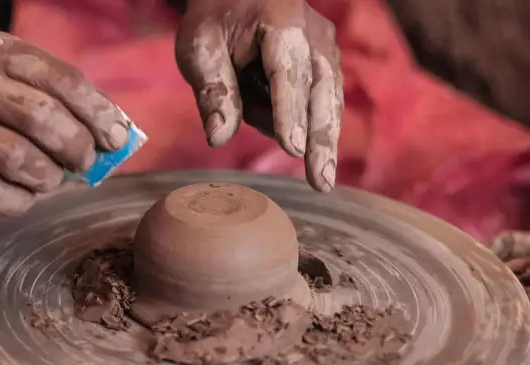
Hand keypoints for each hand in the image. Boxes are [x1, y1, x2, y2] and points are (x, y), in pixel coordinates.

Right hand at [0, 31, 128, 214]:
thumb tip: (115, 132)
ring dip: (48, 178)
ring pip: (23, 163)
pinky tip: (20, 192)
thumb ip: (54, 94)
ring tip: (47, 176)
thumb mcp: (3, 72)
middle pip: (44, 121)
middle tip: (83, 161)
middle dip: (77, 148)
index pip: (61, 80)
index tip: (117, 138)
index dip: (98, 113)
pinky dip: (20, 200)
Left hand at [176, 0, 342, 191]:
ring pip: (330, 98)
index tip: (291, 148)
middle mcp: (312, 32)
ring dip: (325, 139)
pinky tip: (316, 158)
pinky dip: (319, 128)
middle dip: (320, 137)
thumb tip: (218, 137)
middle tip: (320, 179)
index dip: (290, 111)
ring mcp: (325, 46)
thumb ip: (212, 90)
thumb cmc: (214, 20)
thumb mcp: (200, 48)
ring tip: (322, 178)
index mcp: (281, 21)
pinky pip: (326, 99)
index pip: (287, 72)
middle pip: (321, 89)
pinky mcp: (326, 62)